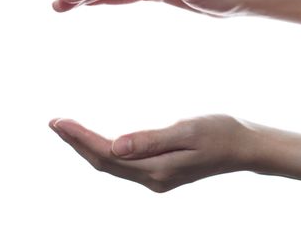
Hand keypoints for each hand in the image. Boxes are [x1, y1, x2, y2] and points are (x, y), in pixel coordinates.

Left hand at [49, 114, 263, 191]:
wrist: (245, 147)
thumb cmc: (221, 133)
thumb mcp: (188, 131)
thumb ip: (151, 140)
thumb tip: (114, 145)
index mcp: (157, 170)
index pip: (108, 155)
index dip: (81, 139)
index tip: (59, 122)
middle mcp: (153, 179)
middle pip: (105, 163)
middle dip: (77, 144)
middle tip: (55, 123)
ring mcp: (157, 178)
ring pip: (112, 166)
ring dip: (88, 148)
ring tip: (68, 130)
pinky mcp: (161, 172)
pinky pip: (124, 165)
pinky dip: (105, 151)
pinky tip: (98, 141)